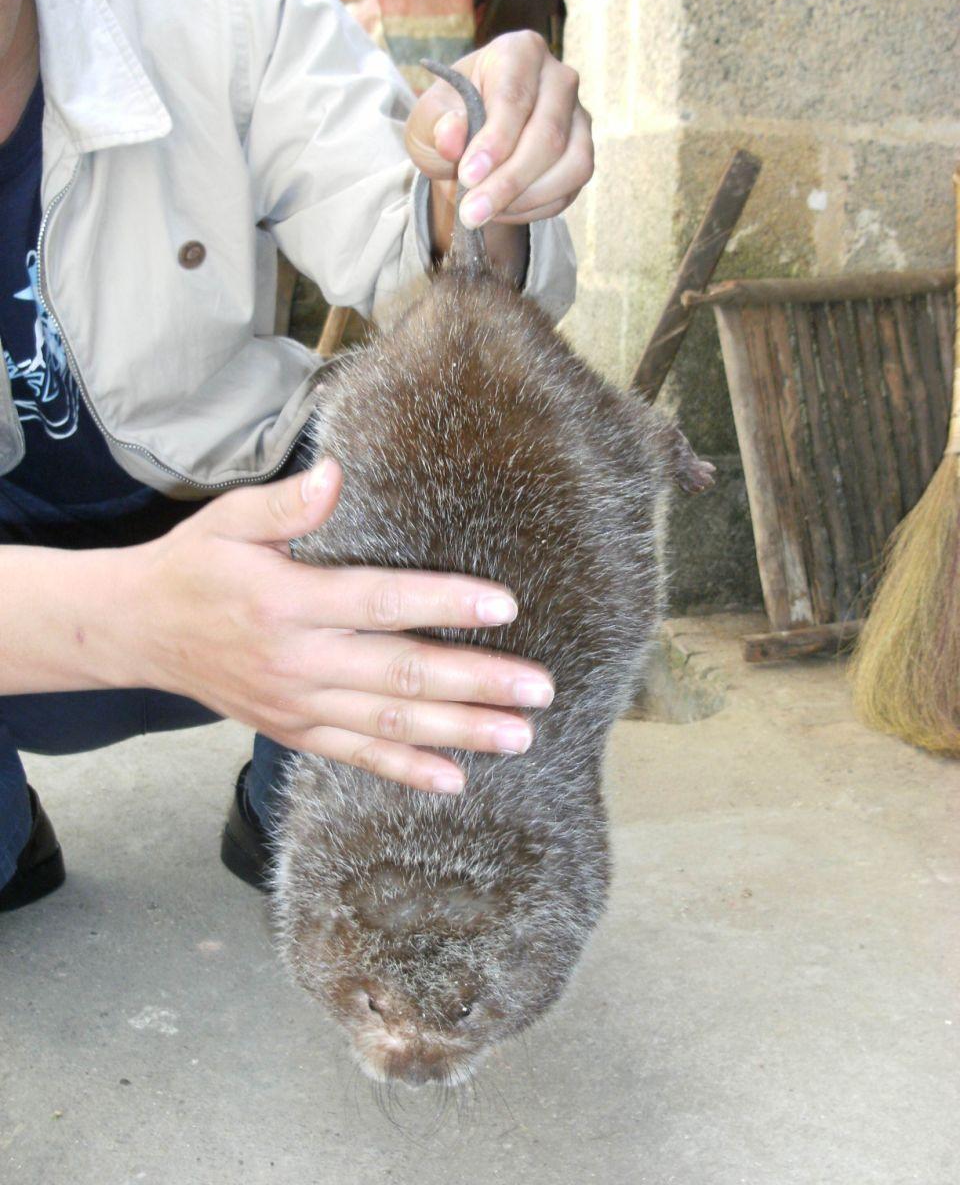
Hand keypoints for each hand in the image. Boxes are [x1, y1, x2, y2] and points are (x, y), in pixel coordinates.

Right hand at [124, 462, 553, 793]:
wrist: (138, 631)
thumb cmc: (195, 566)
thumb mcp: (228, 520)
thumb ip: (286, 503)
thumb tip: (337, 474)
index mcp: (288, 601)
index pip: (381, 603)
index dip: (444, 604)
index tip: (505, 606)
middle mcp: (298, 660)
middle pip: (401, 676)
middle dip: (476, 684)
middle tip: (539, 689)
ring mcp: (297, 704)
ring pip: (390, 725)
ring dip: (459, 733)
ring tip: (520, 737)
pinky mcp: (294, 730)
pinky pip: (356, 755)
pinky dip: (405, 771)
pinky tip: (454, 781)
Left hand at [404, 30, 592, 243]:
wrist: (468, 145)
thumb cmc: (448, 121)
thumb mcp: (427, 119)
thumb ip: (436, 124)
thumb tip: (451, 137)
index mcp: (519, 53)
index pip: (514, 98)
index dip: (494, 142)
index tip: (468, 176)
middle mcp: (559, 79)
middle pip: (548, 135)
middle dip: (508, 181)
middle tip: (471, 212)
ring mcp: (578, 117)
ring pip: (572, 164)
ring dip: (526, 198)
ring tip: (484, 213)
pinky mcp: (582, 153)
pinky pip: (571, 188)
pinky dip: (536, 207)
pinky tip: (502, 210)